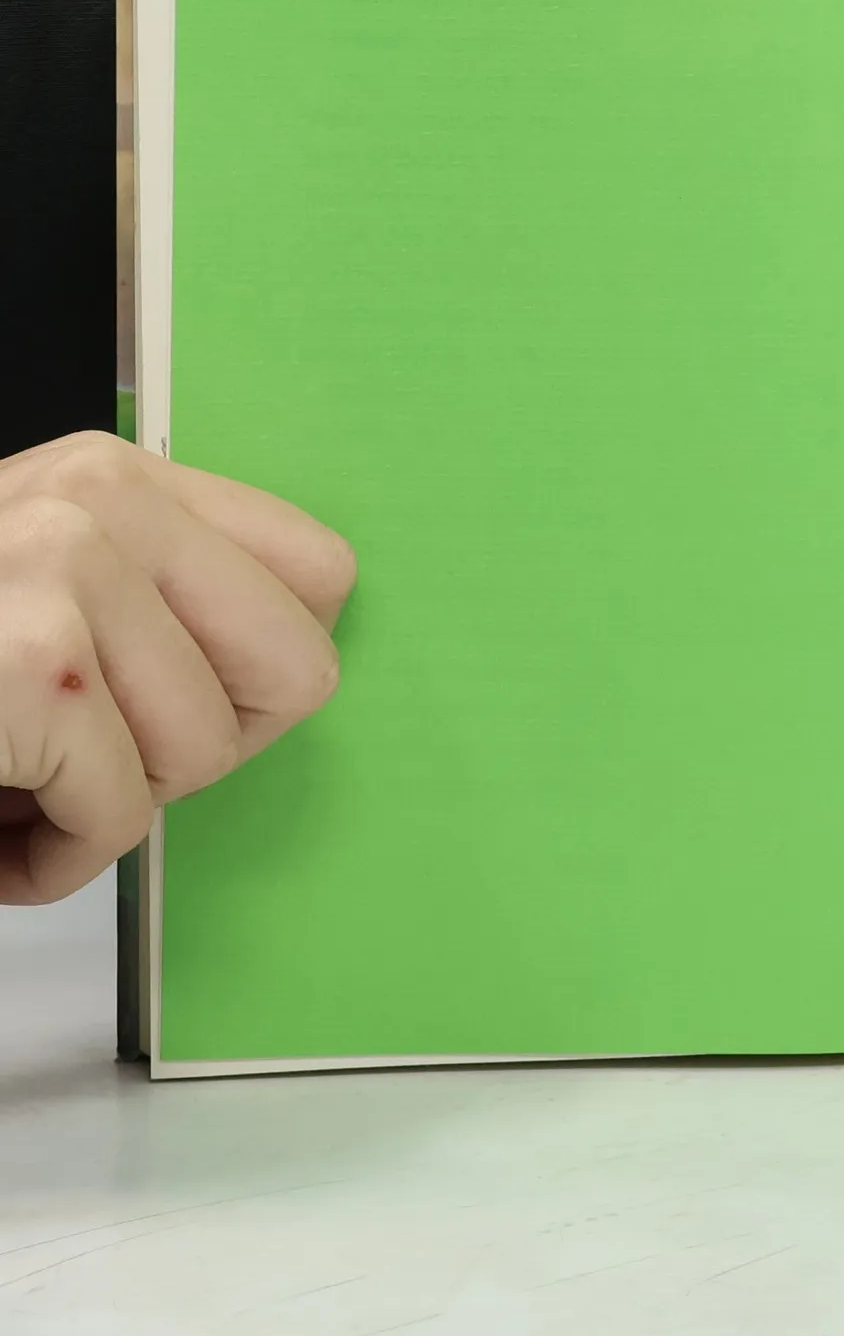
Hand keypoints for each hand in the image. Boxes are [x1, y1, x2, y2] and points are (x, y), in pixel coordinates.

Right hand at [0, 433, 355, 903]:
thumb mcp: (47, 594)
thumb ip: (164, 597)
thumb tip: (304, 643)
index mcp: (114, 476)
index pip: (321, 572)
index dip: (264, 666)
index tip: (181, 691)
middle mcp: (95, 502)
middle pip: (298, 669)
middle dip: (205, 743)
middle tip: (95, 744)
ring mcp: (59, 574)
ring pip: (206, 755)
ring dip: (107, 802)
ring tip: (12, 769)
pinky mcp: (26, 670)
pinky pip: (118, 818)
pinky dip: (47, 859)